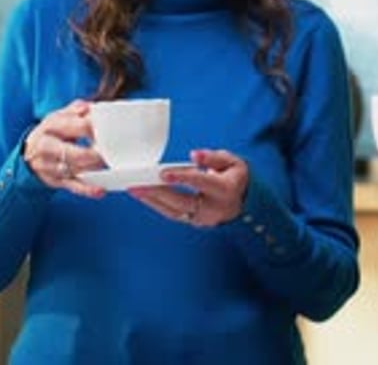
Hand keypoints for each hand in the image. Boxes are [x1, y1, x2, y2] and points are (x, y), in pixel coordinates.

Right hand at [23, 99, 105, 197]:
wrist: (29, 152)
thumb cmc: (51, 131)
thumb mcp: (58, 116)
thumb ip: (75, 110)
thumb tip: (87, 107)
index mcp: (50, 127)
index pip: (77, 127)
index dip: (95, 129)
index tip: (110, 129)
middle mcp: (47, 147)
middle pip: (76, 154)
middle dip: (96, 154)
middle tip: (112, 152)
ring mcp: (49, 166)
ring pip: (76, 171)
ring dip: (96, 170)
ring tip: (111, 165)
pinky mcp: (54, 181)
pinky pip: (73, 186)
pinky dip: (87, 189)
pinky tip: (100, 190)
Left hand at [128, 148, 248, 226]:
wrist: (243, 203)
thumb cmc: (235, 178)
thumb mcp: (233, 162)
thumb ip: (213, 157)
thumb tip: (194, 155)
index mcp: (225, 190)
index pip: (201, 182)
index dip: (182, 177)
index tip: (164, 173)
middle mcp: (213, 207)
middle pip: (182, 201)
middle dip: (158, 192)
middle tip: (139, 184)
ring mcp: (202, 218)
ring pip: (173, 211)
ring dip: (152, 200)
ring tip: (134, 189)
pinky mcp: (193, 221)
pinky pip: (172, 214)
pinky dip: (156, 205)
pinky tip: (144, 196)